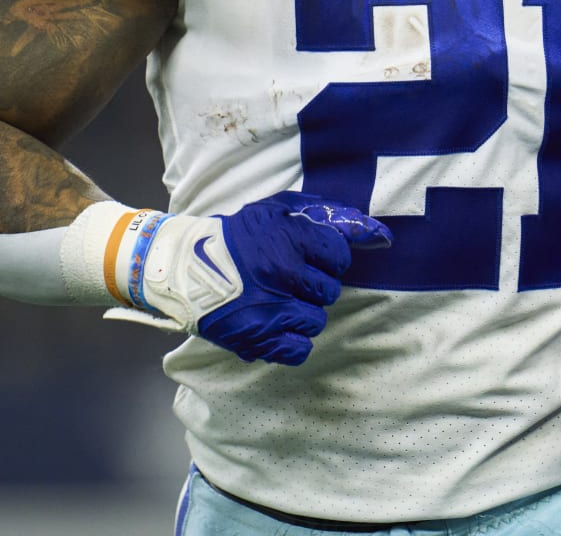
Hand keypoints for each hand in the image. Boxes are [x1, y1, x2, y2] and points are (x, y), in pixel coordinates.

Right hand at [141, 191, 391, 365]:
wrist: (185, 268)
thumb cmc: (238, 236)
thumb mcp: (279, 210)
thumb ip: (327, 215)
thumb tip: (375, 231)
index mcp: (289, 239)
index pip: (339, 256)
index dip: (329, 257)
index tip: (311, 257)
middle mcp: (282, 275)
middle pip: (330, 291)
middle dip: (315, 285)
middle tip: (290, 279)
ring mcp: (271, 311)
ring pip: (317, 321)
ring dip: (303, 312)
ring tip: (279, 301)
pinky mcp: (258, 339)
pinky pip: (300, 349)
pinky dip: (292, 340)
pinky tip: (276, 324)